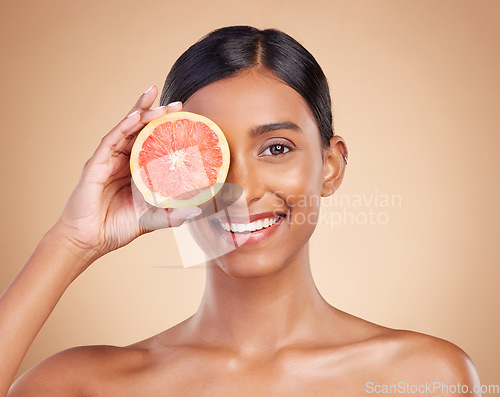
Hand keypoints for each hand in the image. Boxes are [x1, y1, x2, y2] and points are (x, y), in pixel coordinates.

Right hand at [52, 86, 200, 264]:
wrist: (90, 240)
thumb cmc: (118, 227)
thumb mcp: (153, 219)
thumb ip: (174, 214)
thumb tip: (198, 210)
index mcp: (136, 169)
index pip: (153, 142)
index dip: (167, 129)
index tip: (187, 118)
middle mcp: (123, 160)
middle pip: (140, 130)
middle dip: (156, 113)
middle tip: (177, 103)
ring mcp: (108, 160)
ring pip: (126, 129)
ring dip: (141, 112)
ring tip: (156, 97)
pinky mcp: (96, 164)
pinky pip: (111, 140)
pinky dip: (124, 127)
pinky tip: (136, 116)